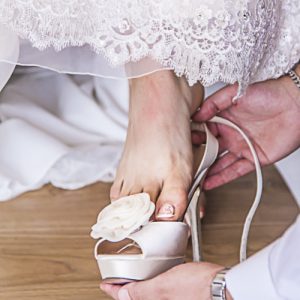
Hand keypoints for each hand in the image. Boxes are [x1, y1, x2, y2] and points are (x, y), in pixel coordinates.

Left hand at [100, 262, 232, 299]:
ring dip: (139, 283)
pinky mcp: (180, 294)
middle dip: (125, 288)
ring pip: (149, 293)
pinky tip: (155, 271)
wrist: (223, 285)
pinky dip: (154, 280)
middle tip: (117, 278)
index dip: (113, 290)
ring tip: (132, 273)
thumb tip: (123, 295)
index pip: (127, 299)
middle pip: (138, 297)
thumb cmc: (199, 287)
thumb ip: (143, 291)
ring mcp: (172, 299)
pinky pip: (160, 289)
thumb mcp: (165, 286)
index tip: (104, 283)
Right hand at [193, 74, 299, 189]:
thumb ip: (213, 103)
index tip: (181, 144)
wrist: (296, 103)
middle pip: (209, 149)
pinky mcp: (253, 158)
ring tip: (192, 180)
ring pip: (219, 163)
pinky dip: (222, 178)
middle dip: (196, 157)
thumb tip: (195, 116)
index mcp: (224, 119)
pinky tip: (209, 183)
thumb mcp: (235, 92)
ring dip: (207, 172)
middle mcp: (231, 134)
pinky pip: (235, 171)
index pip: (203, 131)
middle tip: (183, 165)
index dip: (193, 137)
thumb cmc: (269, 93)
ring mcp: (241, 147)